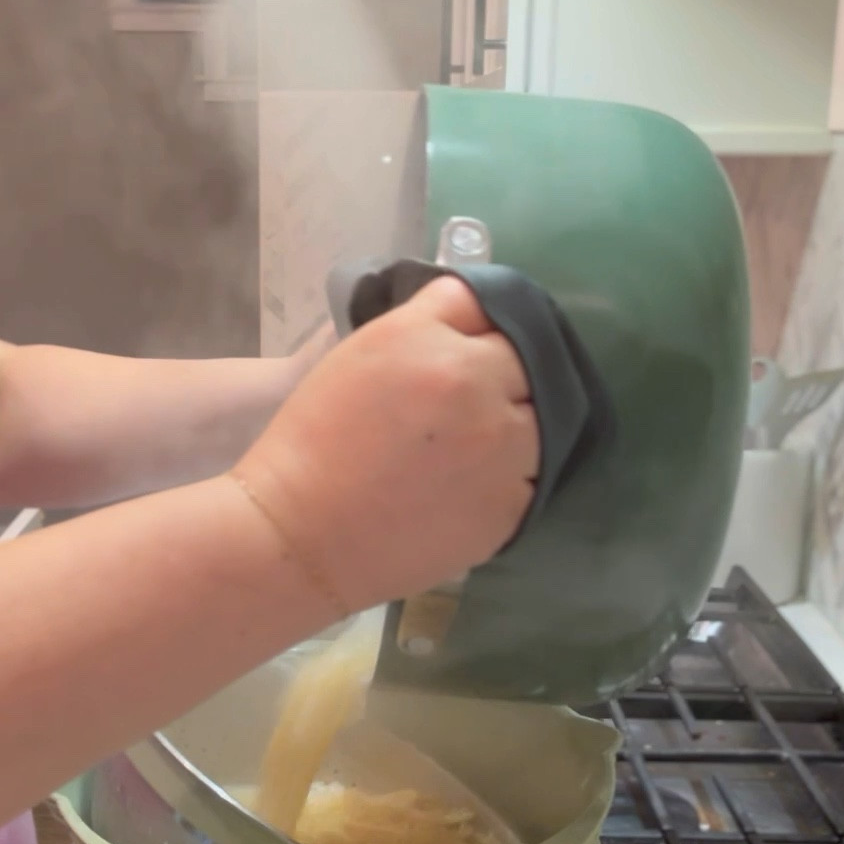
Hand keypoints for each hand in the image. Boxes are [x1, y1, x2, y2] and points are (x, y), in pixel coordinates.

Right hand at [233, 277, 539, 614]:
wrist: (302, 536)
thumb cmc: (313, 440)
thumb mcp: (361, 353)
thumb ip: (425, 323)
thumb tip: (471, 314)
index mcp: (435, 345)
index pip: (489, 307)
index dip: (475, 329)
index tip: (460, 348)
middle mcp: (480, 389)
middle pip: (526, 361)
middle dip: (502, 375)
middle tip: (460, 406)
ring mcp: (504, 452)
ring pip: (541, 422)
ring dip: (516, 428)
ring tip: (467, 451)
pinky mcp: (510, 508)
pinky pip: (531, 477)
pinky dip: (508, 478)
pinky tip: (464, 489)